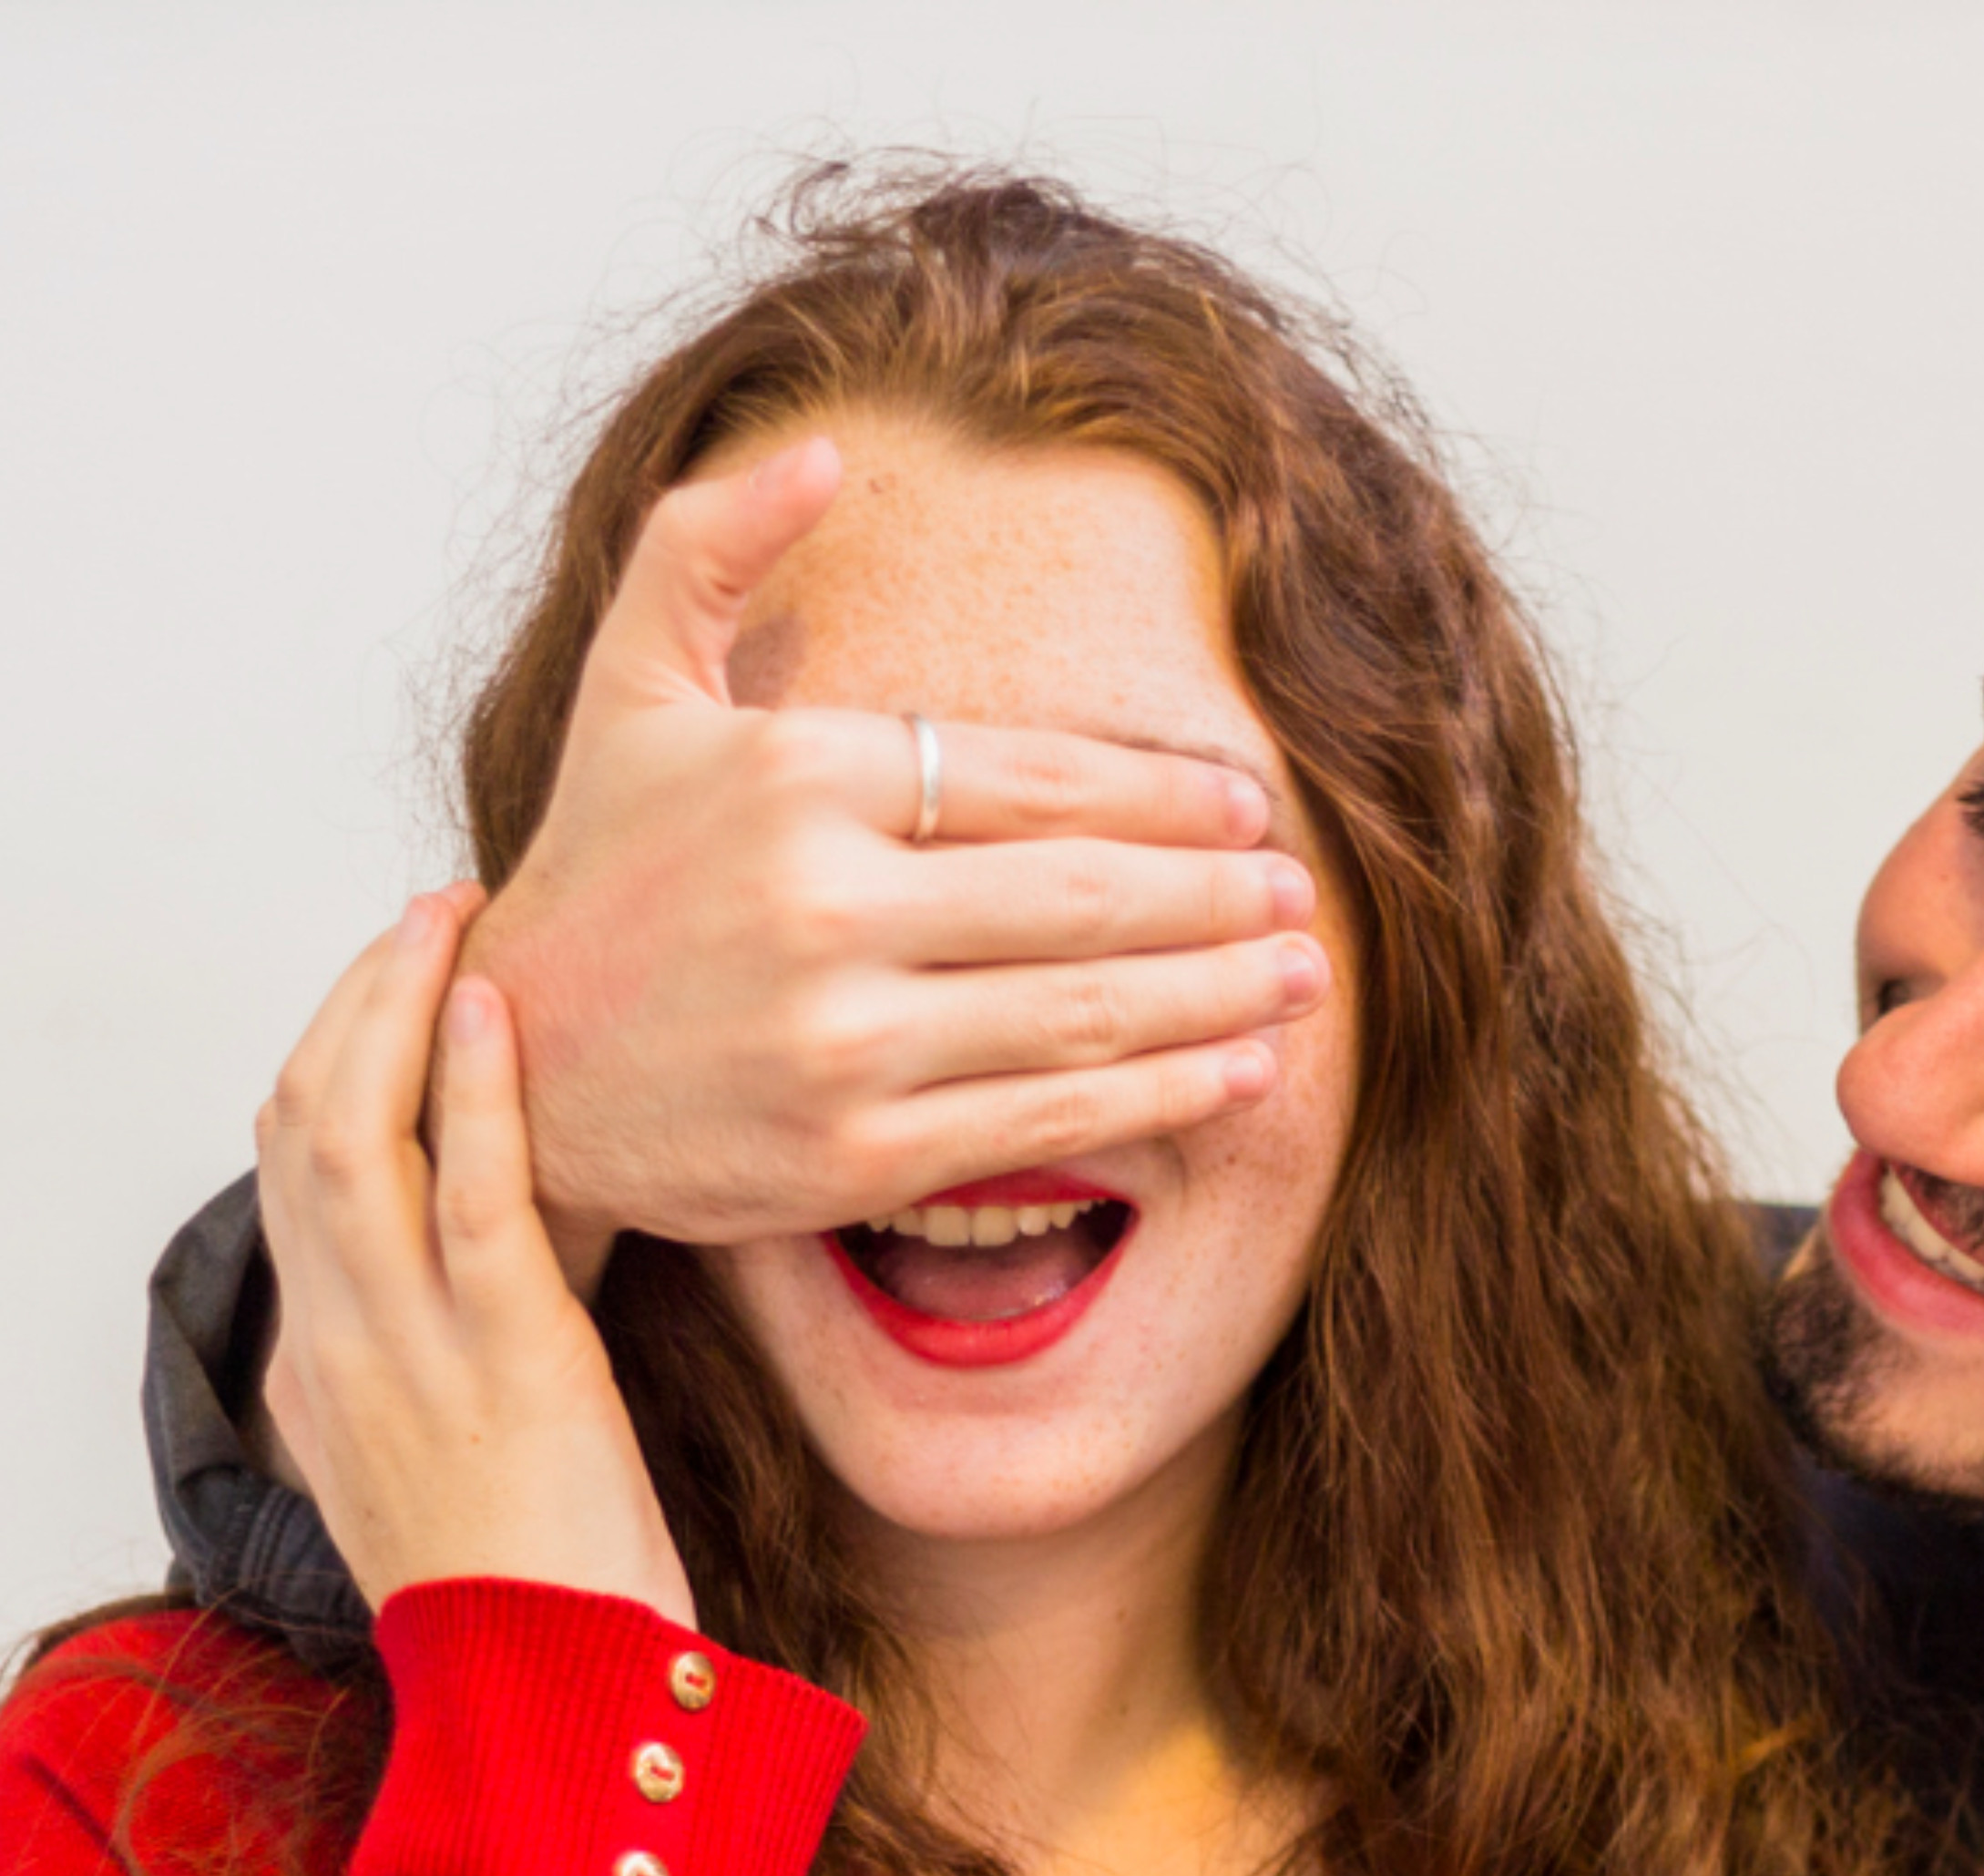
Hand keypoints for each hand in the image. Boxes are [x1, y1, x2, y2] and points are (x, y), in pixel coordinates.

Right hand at [258, 890, 696, 1626]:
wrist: (562, 1708)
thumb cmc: (551, 1611)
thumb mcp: (466, 1484)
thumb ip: (463, 1388)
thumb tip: (511, 1315)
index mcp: (327, 1376)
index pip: (293, 1180)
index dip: (336, 1062)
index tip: (399, 992)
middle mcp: (343, 1348)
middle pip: (298, 1124)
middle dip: (354, 1002)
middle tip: (426, 918)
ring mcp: (410, 1350)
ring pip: (353, 1132)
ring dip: (399, 1006)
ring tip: (455, 921)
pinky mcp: (506, 1360)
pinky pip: (467, 1194)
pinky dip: (474, 1090)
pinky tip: (500, 1009)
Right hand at [461, 429, 1330, 1277]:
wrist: (519, 1069)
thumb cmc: (600, 875)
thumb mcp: (629, 686)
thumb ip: (709, 545)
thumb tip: (823, 451)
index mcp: (797, 778)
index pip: (1035, 777)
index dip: (1165, 793)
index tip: (1249, 807)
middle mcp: (826, 906)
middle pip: (1085, 895)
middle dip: (1216, 897)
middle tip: (1299, 894)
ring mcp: (845, 1038)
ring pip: (1087, 1012)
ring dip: (1218, 995)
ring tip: (1301, 978)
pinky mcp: (857, 1151)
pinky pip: (1051, 1119)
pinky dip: (1164, 1095)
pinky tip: (1241, 1072)